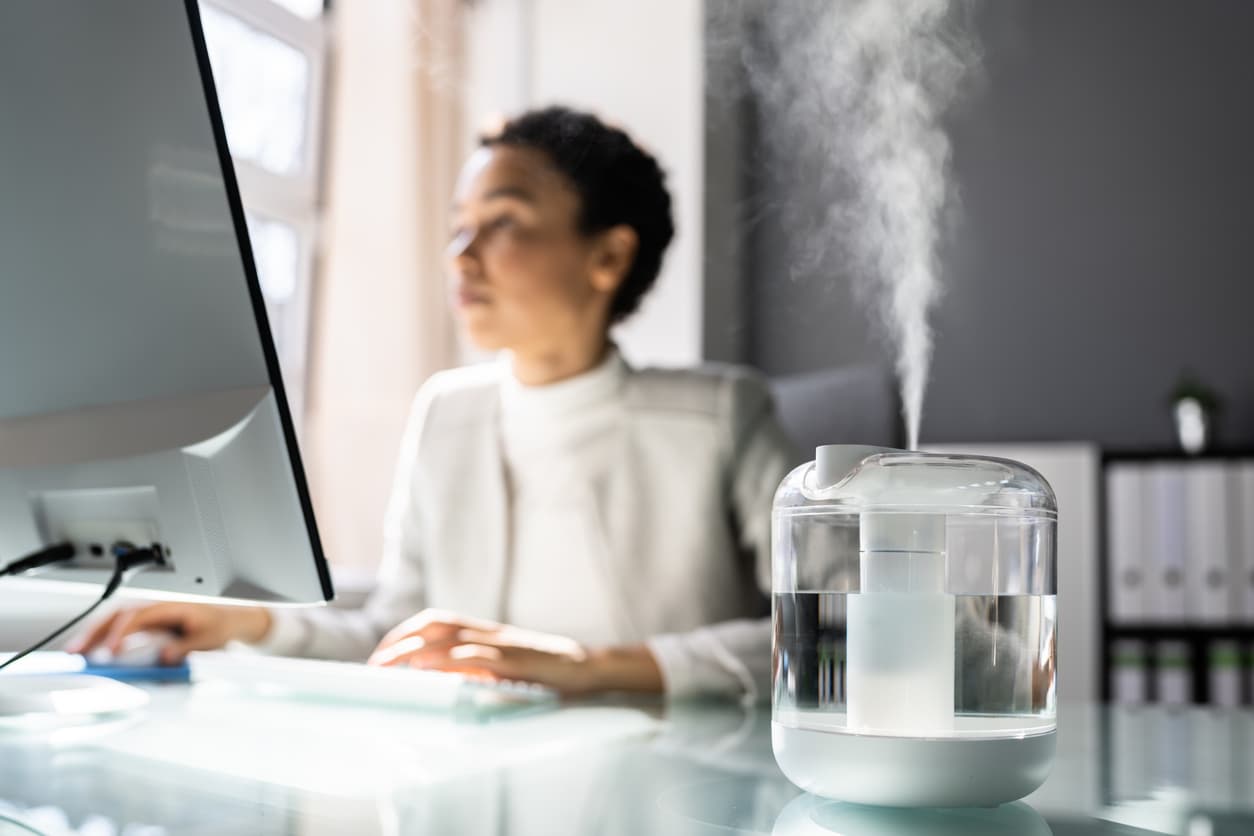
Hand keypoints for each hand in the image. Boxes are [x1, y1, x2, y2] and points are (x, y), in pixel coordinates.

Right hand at [65, 603, 271, 664]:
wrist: (231, 620)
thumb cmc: (220, 626)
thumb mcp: (208, 639)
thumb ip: (186, 647)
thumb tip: (164, 657)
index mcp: (170, 608)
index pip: (138, 617)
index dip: (122, 633)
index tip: (112, 650)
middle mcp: (156, 608)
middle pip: (119, 615)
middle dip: (96, 631)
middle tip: (77, 650)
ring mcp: (151, 616)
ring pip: (116, 620)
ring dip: (96, 634)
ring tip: (77, 652)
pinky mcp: (149, 625)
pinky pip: (122, 628)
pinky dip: (105, 637)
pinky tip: (93, 650)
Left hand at [368, 609, 662, 695]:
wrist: (587, 666)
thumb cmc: (545, 671)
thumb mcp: (505, 667)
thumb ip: (476, 668)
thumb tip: (438, 679)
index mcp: (485, 632)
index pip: (436, 621)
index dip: (406, 632)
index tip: (381, 652)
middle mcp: (489, 632)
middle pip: (435, 625)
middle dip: (400, 641)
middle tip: (374, 663)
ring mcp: (502, 644)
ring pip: (451, 637)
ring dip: (415, 649)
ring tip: (390, 664)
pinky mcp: (516, 661)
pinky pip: (479, 656)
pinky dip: (452, 660)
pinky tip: (432, 669)